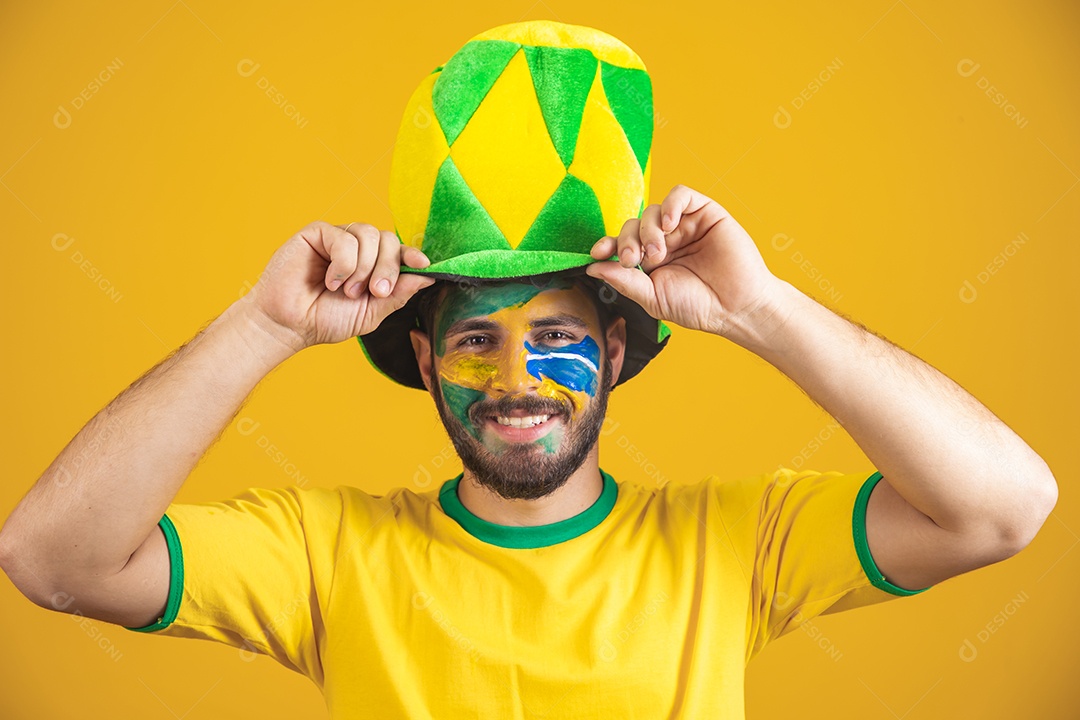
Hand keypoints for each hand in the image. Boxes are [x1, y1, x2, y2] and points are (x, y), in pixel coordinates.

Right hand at [242, 221, 434, 350]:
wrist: (289, 325)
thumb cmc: (325, 320)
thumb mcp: (371, 312)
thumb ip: (398, 294)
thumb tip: (429, 276)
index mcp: (372, 265)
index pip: (399, 251)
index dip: (413, 255)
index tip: (423, 265)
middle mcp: (357, 249)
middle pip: (389, 240)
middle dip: (388, 268)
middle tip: (375, 292)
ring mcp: (337, 238)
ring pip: (370, 235)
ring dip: (363, 268)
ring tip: (346, 290)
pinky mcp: (317, 233)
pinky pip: (345, 238)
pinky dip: (343, 264)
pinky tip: (330, 281)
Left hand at [585, 185, 785, 342]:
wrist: (736, 307)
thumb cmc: (698, 306)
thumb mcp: (652, 298)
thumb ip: (624, 281)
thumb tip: (592, 268)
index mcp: (650, 261)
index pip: (621, 244)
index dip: (607, 244)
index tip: (599, 253)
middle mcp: (665, 240)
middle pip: (632, 224)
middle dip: (627, 241)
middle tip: (636, 260)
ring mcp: (684, 225)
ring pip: (652, 210)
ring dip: (648, 230)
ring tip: (659, 252)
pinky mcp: (705, 213)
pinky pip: (680, 195)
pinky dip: (670, 205)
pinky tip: (668, 224)